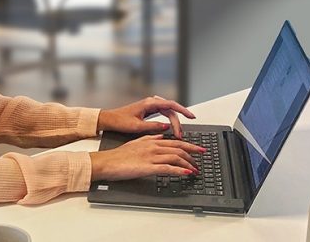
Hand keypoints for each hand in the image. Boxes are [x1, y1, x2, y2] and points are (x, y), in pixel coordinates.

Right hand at [90, 134, 204, 180]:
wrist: (108, 161)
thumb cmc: (119, 155)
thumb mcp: (136, 142)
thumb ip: (149, 138)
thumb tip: (161, 136)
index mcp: (151, 141)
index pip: (175, 141)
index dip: (189, 145)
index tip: (198, 149)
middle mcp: (153, 147)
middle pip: (178, 148)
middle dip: (193, 153)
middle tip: (202, 158)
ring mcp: (151, 157)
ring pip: (175, 157)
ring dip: (189, 164)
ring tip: (196, 170)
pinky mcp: (148, 167)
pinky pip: (167, 168)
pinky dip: (179, 170)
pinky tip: (187, 173)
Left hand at [97, 95, 195, 138]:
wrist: (110, 119)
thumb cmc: (120, 121)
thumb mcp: (137, 126)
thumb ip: (153, 126)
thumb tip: (166, 127)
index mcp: (149, 103)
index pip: (171, 105)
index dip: (183, 110)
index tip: (191, 117)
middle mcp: (151, 102)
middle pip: (171, 110)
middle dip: (178, 123)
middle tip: (180, 135)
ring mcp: (150, 106)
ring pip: (168, 112)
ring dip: (174, 123)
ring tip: (178, 134)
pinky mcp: (149, 110)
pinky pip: (163, 114)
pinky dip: (169, 121)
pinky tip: (171, 128)